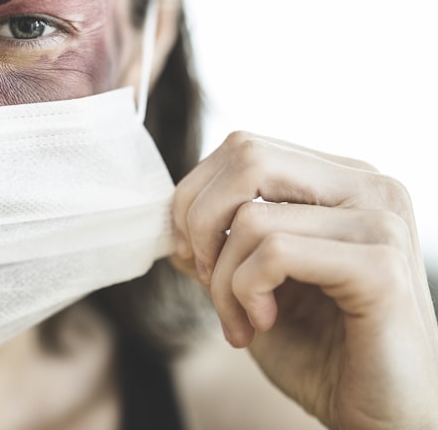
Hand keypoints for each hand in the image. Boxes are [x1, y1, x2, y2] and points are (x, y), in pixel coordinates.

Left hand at [171, 132, 437, 429]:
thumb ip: (215, 247)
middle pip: (247, 156)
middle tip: (203, 277)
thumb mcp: (252, 290)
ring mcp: (381, 222)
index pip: (244, 147)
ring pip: (252, 215)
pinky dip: (247, 291)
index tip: (190, 254)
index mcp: (342, 182)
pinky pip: (275, 251)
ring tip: (241, 322)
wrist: (382, 421)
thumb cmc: (324, 356)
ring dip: (223, 279)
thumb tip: (166, 217)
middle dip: (200, 220)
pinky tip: (265, 323)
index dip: (197, 196)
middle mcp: (370, 187)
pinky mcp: (381, 267)